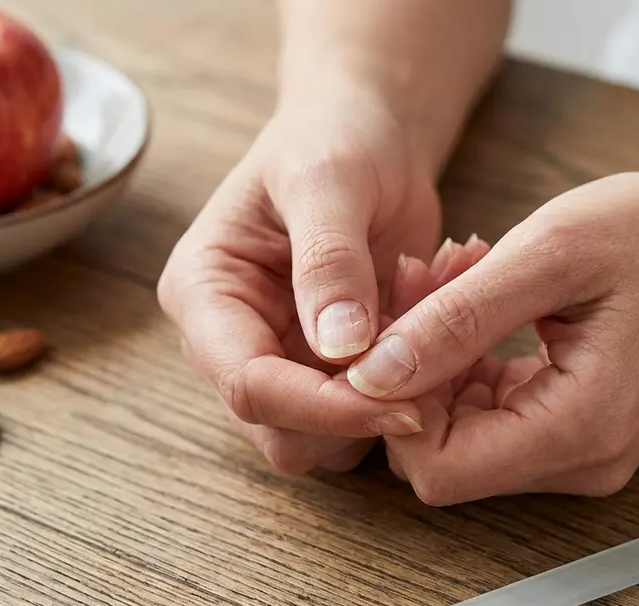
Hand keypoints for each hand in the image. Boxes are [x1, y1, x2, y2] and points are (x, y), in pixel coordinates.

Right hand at [157, 88, 453, 473]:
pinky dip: (417, 378)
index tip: (400, 402)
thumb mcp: (330, 178)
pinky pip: (371, 411)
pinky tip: (434, 302)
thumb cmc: (333, 136)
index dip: (322, 408)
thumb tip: (340, 350)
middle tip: (431, 345)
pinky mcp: (329, 372)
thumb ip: (329, 260)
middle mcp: (230, 341)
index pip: (248, 385)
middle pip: (283, 432)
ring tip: (427, 296)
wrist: (366, 132)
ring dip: (394, 392)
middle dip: (361, 408)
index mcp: (204, 295)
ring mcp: (280, 361)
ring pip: (330, 439)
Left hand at [347, 171, 638, 503]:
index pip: (437, 468)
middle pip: (443, 455)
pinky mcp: (574, 431)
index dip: (393, 405)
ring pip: (460, 434)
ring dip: (436, 356)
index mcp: (579, 428)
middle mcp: (580, 462)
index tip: (394, 323)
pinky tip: (476, 295)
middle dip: (411, 371)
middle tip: (422, 278)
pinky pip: (490, 416)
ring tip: (454, 272)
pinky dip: (466, 359)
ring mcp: (579, 453)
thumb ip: (457, 320)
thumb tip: (372, 374)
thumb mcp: (550, 255)